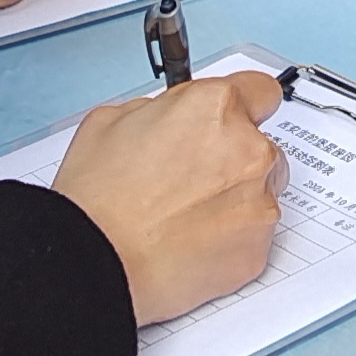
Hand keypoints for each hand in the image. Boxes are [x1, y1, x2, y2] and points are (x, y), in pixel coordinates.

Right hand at [52, 72, 285, 321]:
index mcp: (216, 107)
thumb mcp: (111, 121)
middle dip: (234, 160)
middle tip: (191, 181)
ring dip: (235, 201)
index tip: (233, 122)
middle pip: (261, 147)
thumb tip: (171, 116)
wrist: (94, 265)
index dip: (243, 108)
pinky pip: (253, 237)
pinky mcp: (258, 250)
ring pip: (261, 193)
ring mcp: (259, 202)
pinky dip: (231, 240)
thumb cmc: (96, 200)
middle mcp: (249, 149)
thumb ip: (159, 109)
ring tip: (185, 219)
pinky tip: (190, 245)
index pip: (260, 91)